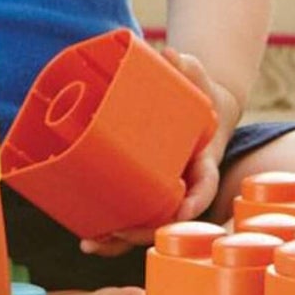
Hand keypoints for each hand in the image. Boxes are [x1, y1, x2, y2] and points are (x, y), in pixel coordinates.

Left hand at [77, 45, 240, 255]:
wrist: (200, 106)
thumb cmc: (198, 92)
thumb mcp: (197, 76)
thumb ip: (188, 67)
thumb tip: (171, 52)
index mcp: (204, 163)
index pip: (204, 188)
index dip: (194, 203)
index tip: (181, 211)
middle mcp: (186, 185)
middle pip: (170, 219)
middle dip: (145, 228)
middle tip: (117, 230)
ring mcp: (166, 193)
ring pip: (148, 225)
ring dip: (122, 238)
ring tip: (93, 242)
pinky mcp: (147, 193)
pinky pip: (132, 216)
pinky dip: (113, 231)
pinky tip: (89, 239)